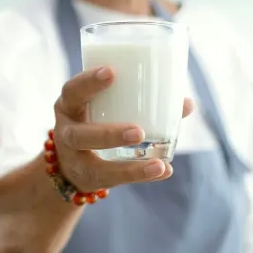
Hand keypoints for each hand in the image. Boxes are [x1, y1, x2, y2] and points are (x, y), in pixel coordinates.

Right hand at [53, 66, 193, 190]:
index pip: (72, 91)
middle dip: (109, 134)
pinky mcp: (89, 179)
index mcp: (70, 105)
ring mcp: (75, 160)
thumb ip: (140, 102)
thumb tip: (186, 103)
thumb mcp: (106, 108)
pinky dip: (140, 176)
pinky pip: (113, 182)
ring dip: (128, 167)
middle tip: (138, 132)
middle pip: (79, 135)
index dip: (88, 81)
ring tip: (158, 163)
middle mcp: (66, 133)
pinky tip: (163, 170)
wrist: (70, 162)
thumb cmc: (96, 121)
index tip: (111, 72)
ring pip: (95, 167)